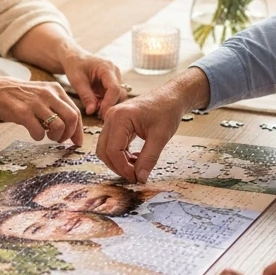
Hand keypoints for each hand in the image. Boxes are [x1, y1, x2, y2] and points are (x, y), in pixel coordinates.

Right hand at [0, 78, 83, 144]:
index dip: (78, 129)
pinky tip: (34, 133)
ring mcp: (36, 103)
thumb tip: (71, 128)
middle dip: (69, 134)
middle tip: (60, 140)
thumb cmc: (20, 96)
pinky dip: (39, 137)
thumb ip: (57, 106)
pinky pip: (39, 131)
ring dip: (55, 136)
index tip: (77, 141)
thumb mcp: (42, 94)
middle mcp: (48, 94)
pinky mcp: (23, 112)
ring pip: (59, 126)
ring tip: (47, 136)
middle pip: (72, 118)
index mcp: (56, 89)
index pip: (76, 111)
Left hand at [60, 49, 123, 116]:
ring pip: (118, 96)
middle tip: (97, 114)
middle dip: (109, 105)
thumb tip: (92, 111)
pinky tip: (97, 104)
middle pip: (119, 93)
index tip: (100, 113)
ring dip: (108, 105)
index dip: (109, 103)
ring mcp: (116, 77)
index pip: (114, 88)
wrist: (75, 58)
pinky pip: (114, 96)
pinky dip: (106, 102)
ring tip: (95, 109)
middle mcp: (115, 72)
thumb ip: (86, 96)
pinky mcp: (113, 83)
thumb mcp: (77, 81)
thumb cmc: (75, 66)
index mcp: (107, 67)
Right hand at [97, 67, 208, 182]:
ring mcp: (112, 119)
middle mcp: (111, 117)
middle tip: (134, 177)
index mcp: (120, 117)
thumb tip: (140, 178)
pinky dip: (121, 154)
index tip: (135, 178)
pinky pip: (112, 143)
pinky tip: (136, 159)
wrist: (171, 96)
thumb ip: (149, 159)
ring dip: (118, 161)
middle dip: (117, 166)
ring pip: (106, 148)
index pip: (113, 150)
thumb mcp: (160, 137)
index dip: (122, 168)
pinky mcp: (116, 123)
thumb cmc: (167, 110)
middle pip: (104, 150)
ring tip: (137, 168)